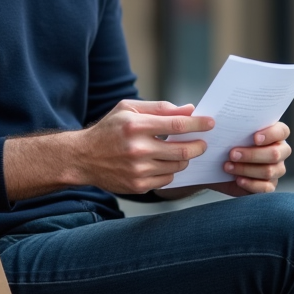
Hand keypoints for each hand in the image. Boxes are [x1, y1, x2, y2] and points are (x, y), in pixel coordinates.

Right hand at [70, 99, 212, 194]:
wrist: (83, 157)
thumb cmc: (109, 129)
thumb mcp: (128, 108)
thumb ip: (160, 108)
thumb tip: (189, 109)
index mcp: (136, 126)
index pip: (177, 125)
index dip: (198, 124)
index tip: (210, 123)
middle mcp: (137, 149)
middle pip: (182, 150)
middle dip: (198, 146)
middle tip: (203, 143)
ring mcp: (138, 170)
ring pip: (177, 166)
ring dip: (185, 158)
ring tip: (181, 151)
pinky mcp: (138, 186)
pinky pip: (167, 179)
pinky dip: (171, 170)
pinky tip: (164, 163)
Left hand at [206, 121, 290, 196]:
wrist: (217, 166)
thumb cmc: (224, 143)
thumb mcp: (222, 130)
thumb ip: (219, 119)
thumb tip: (195, 109)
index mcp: (274, 133)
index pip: (282, 131)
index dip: (270, 134)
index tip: (254, 137)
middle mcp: (279, 150)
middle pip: (275, 153)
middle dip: (252, 154)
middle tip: (231, 153)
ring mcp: (276, 169)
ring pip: (269, 171)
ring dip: (247, 168)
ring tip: (227, 166)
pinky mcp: (269, 186)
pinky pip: (266, 188)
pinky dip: (251, 184)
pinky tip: (238, 179)